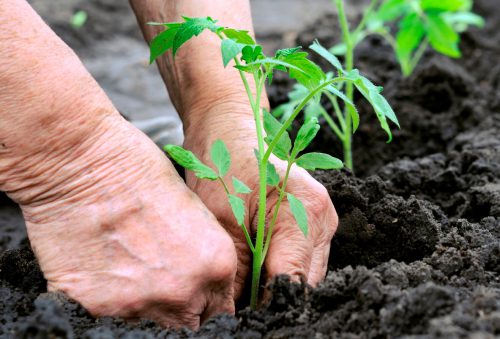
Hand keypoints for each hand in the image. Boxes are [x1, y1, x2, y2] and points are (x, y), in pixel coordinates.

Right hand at [11, 114, 236, 328]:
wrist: (82, 162)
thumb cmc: (138, 170)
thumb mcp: (192, 209)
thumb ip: (203, 254)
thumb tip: (201, 279)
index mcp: (216, 264)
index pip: (221, 309)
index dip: (206, 301)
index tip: (194, 295)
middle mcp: (184, 291)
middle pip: (189, 324)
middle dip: (180, 308)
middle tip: (161, 282)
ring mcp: (140, 304)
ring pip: (151, 324)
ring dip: (144, 304)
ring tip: (128, 268)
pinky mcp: (96, 307)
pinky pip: (109, 318)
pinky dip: (108, 300)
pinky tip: (102, 268)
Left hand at [183, 103, 337, 299]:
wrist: (228, 128)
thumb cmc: (222, 162)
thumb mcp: (222, 220)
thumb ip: (237, 271)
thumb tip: (237, 313)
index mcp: (306, 212)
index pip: (293, 282)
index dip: (266, 306)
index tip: (240, 318)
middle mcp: (323, 219)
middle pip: (304, 283)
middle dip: (272, 299)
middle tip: (237, 306)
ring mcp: (322, 222)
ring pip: (304, 276)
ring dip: (275, 286)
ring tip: (243, 289)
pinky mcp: (313, 224)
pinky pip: (300, 261)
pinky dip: (278, 271)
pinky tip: (254, 271)